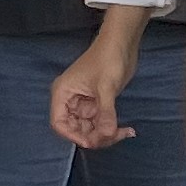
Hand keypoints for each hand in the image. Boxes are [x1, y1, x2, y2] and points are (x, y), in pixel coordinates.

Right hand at [50, 27, 143, 148]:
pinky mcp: (96, 103)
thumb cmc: (108, 59)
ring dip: (106, 134)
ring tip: (125, 132)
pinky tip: (126, 129)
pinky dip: (111, 127)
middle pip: (76, 128)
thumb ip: (106, 112)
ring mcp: (83, 103)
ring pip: (89, 128)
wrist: (122, 44)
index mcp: (63, 94)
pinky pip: (100, 122)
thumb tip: (107, 135)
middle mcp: (70, 100)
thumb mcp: (106, 87)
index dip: (73, 135)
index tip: (91, 142)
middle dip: (94, 136)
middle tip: (115, 136)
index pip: (59, 123)